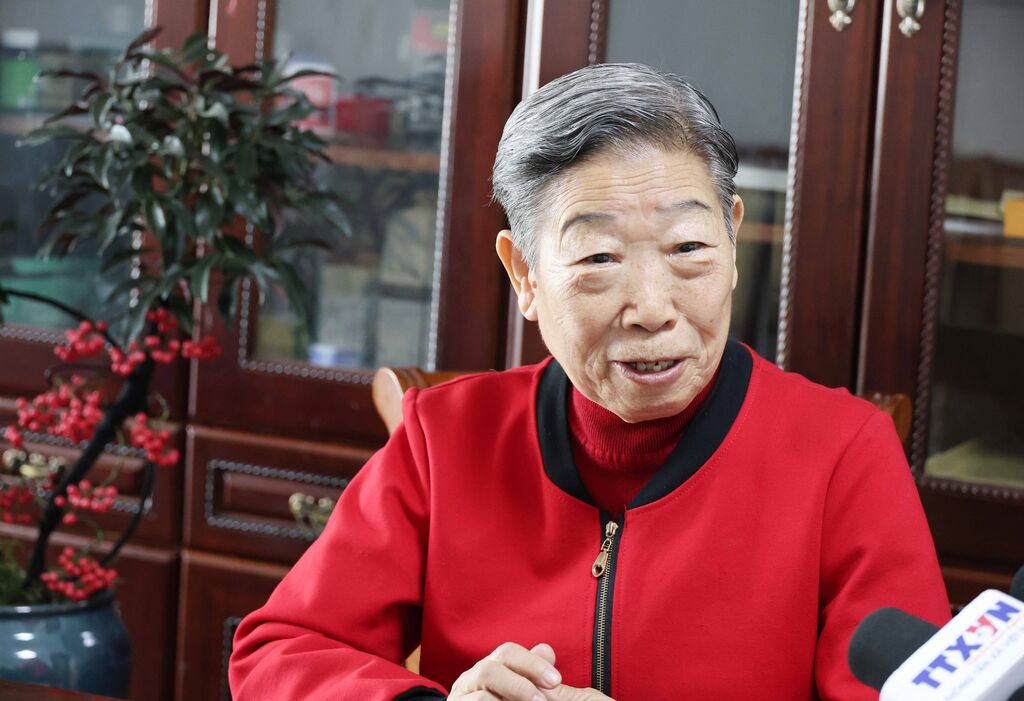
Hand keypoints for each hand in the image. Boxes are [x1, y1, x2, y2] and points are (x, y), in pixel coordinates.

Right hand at [448, 642, 614, 700]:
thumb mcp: (528, 696)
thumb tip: (545, 649)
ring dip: (510, 699)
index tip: (556, 681)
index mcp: (490, 669)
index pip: (507, 653)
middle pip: (489, 669)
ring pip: (481, 695)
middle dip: (520, 684)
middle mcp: (471, 681)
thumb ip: (536, 678)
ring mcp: (460, 700)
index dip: (532, 663)